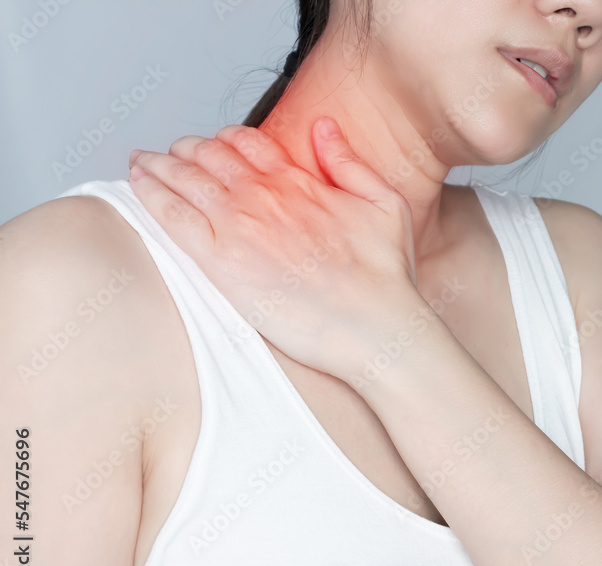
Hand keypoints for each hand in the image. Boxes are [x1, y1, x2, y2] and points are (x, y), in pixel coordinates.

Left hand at [127, 118, 419, 379]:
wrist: (376, 327)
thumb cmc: (387, 276)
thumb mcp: (385, 204)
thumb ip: (349, 161)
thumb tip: (323, 126)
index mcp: (300, 181)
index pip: (246, 143)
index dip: (223, 140)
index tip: (212, 146)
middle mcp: (265, 195)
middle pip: (208, 156)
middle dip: (184, 150)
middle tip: (168, 155)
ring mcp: (240, 226)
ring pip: (184, 178)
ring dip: (159, 164)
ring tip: (142, 163)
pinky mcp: (221, 263)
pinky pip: (172, 215)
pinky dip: (150, 193)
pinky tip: (137, 184)